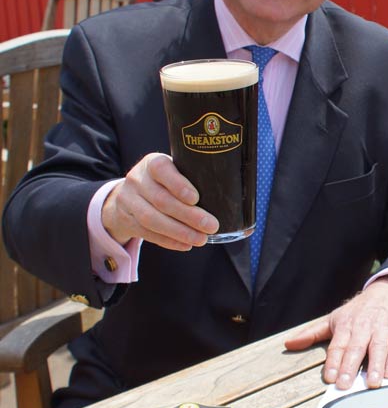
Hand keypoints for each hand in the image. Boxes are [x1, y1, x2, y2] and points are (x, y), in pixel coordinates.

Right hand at [101, 153, 218, 249]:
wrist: (127, 194)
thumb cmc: (164, 182)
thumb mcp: (174, 172)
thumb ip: (197, 180)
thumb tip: (241, 203)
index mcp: (153, 163)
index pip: (162, 169)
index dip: (178, 185)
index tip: (196, 198)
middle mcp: (137, 179)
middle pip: (161, 199)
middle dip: (188, 215)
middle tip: (211, 226)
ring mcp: (128, 200)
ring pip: (152, 219)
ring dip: (179, 232)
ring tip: (201, 239)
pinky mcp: (126, 220)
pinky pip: (147, 233)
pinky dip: (168, 241)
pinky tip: (186, 245)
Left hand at [284, 279, 387, 389]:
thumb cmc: (359, 310)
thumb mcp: (334, 318)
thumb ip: (312, 333)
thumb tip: (289, 344)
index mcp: (345, 326)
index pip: (337, 346)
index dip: (333, 362)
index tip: (329, 377)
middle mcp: (363, 328)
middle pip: (355, 348)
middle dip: (350, 367)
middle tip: (346, 385)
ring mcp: (381, 330)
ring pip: (377, 348)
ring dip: (375, 365)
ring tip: (372, 382)